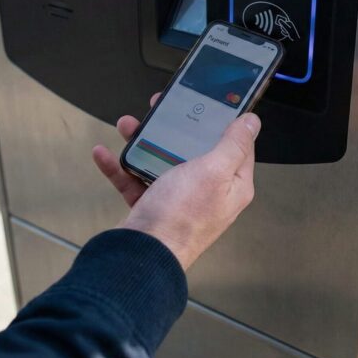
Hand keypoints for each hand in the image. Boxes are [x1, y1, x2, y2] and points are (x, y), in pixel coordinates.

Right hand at [92, 94, 260, 270]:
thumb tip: (251, 123)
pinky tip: (106, 154)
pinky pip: (136, 180)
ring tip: (128, 126)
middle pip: (194, 150)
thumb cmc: (182, 217)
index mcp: (231, 185)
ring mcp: (179, 201)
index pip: (237, 146)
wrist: (143, 255)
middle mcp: (208, 193)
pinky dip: (121, 166)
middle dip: (175, 128)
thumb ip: (234, 144)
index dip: (224, 122)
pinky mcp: (153, 208)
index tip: (211, 103)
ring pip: (162, 161)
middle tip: (160, 108)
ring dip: (143, 142)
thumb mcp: (214, 171)